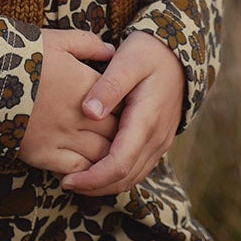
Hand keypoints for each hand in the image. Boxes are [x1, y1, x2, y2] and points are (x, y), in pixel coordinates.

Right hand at [17, 29, 117, 177]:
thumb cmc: (17, 55)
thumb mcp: (55, 40)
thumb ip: (87, 44)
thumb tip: (110, 50)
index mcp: (86, 85)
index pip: (124, 105)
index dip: (129, 110)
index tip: (127, 109)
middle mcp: (80, 115)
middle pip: (117, 134)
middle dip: (123, 136)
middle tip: (123, 136)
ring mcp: (62, 137)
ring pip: (101, 156)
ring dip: (107, 157)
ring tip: (108, 156)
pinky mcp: (42, 154)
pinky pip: (74, 170)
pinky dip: (85, 172)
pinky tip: (84, 169)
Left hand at [59, 31, 184, 196]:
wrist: (177, 55)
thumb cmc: (148, 53)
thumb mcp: (127, 60)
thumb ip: (109, 86)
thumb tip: (89, 112)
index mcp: (147, 119)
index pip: (120, 163)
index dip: (93, 178)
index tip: (67, 180)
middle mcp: (156, 137)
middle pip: (125, 178)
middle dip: (94, 186)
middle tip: (64, 183)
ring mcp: (159, 142)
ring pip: (132, 177)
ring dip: (104, 185)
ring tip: (75, 180)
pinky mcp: (156, 142)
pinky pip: (137, 168)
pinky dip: (115, 176)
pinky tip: (94, 168)